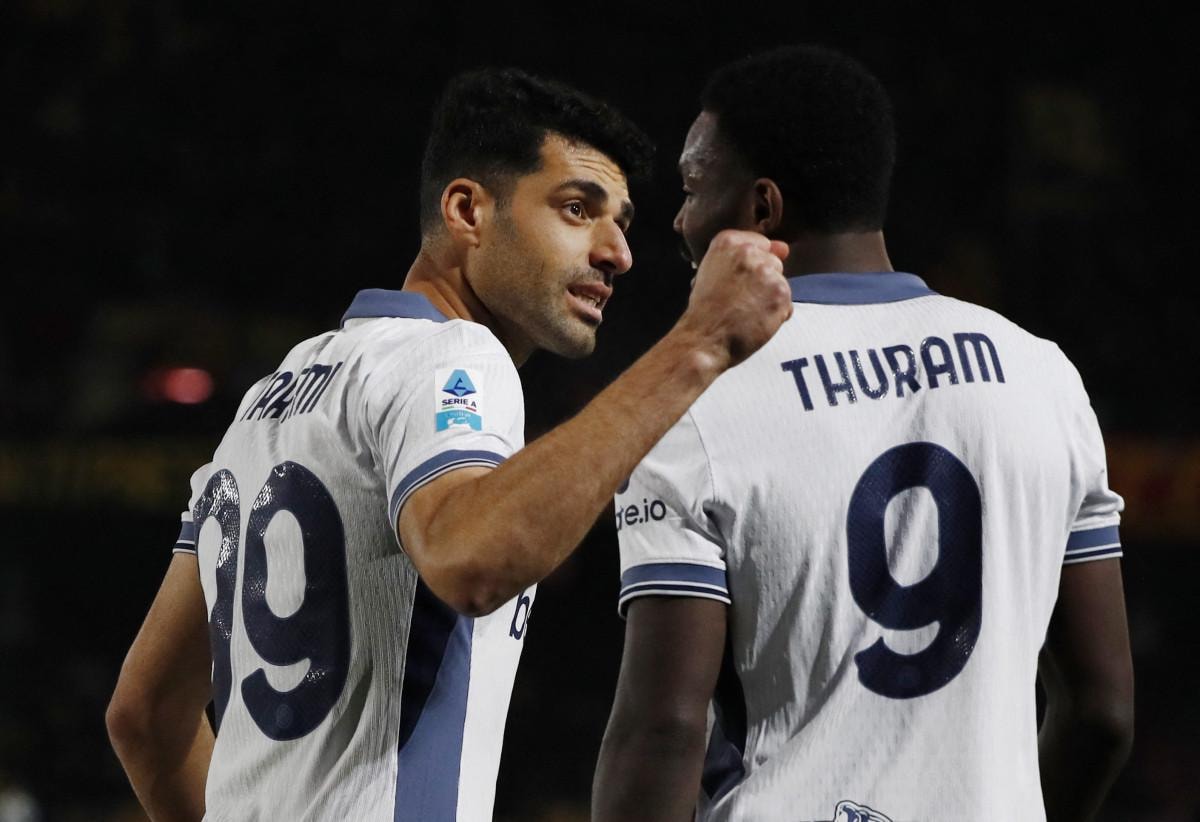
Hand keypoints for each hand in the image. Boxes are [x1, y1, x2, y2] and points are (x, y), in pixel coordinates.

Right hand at [677, 230, 791, 368]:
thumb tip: (784, 248)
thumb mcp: (713, 272)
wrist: (703, 339)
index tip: (737, 283)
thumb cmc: (706, 311)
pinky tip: (755, 321)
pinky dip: (776, 316)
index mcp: (728, 242)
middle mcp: (748, 251)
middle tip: (738, 300)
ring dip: (769, 300)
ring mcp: (766, 271)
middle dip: (762, 282)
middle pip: (773, 263)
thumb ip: (747, 257)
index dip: (752, 268)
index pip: (761, 244)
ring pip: (781, 283)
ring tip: (745, 312)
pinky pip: (787, 304)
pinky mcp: (780, 292)